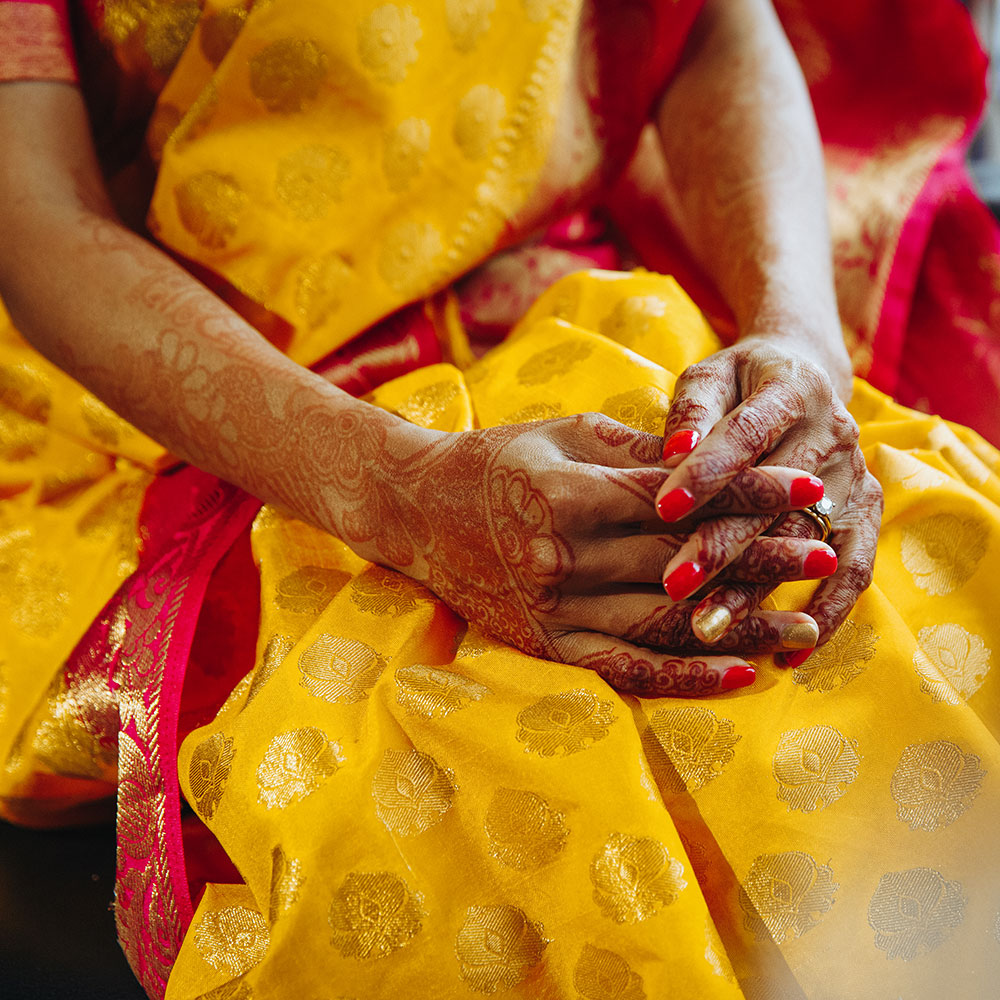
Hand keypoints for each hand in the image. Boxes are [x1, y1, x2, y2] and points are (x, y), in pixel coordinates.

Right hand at [323, 406, 829, 695]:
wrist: (417, 512)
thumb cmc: (495, 460)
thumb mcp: (563, 435)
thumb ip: (637, 454)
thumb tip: (717, 466)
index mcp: (566, 496)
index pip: (678, 498)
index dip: (749, 494)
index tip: (808, 490)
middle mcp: (561, 559)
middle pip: (681, 563)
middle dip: (761, 559)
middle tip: (824, 555)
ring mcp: (553, 610)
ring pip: (665, 623)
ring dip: (740, 627)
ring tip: (804, 627)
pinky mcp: (546, 646)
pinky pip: (625, 668)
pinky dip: (684, 677)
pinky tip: (738, 675)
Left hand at [652, 336, 882, 659]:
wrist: (803, 376)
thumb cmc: (738, 381)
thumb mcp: (709, 376)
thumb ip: (692, 411)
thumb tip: (672, 452)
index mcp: (792, 389)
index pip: (747, 434)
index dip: (708, 471)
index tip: (662, 507)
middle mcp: (833, 433)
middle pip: (777, 500)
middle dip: (723, 546)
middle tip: (673, 586)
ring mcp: (856, 476)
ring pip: (807, 543)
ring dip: (759, 591)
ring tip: (707, 628)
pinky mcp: (866, 512)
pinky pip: (854, 571)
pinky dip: (824, 615)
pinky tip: (784, 654)